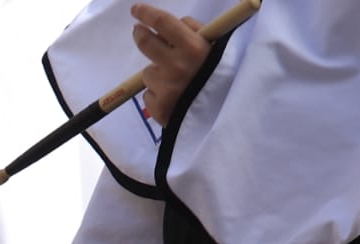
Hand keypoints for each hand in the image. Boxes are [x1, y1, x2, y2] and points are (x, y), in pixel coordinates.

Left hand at [131, 4, 209, 125]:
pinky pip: (149, 94)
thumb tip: (167, 24)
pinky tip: (175, 98)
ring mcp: (165, 88)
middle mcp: (176, 66)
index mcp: (194, 48)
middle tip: (139, 30)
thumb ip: (193, 32)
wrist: (223, 115)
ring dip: (158, 73)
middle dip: (140, 34)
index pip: (164, 23)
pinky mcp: (157, 107)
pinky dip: (158, 93)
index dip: (147, 13)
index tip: (136, 9)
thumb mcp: (216, 47)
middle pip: (146, 43)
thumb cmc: (221, 75)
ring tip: (177, 82)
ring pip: (148, 72)